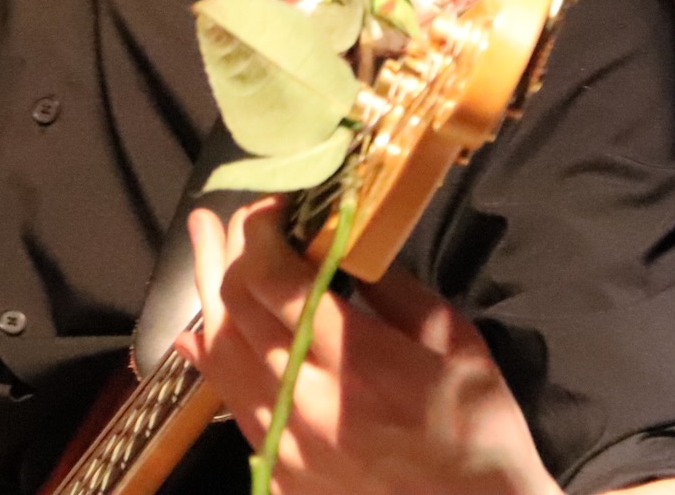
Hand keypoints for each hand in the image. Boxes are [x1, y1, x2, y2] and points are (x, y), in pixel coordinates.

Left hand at [175, 197, 561, 494]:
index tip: (274, 206)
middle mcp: (308, 401)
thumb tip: (343, 244)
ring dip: (208, 294)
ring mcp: (286, 443)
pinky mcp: (279, 471)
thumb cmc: (479, 426)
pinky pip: (231, 404)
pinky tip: (195, 336)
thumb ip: (392, 287)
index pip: (275, 281)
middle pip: (237, 310)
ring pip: (221, 354)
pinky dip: (211, 360)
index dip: (261, 232)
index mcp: (357, 361)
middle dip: (228, 251)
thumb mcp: (454, 340)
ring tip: (202, 247)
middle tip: (223, 217)